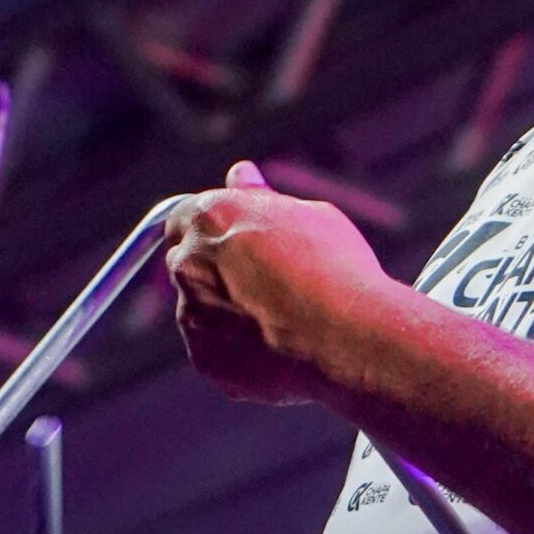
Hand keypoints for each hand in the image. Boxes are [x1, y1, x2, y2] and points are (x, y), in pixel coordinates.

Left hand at [164, 161, 387, 402]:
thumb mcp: (308, 214)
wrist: (349, 335)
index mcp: (209, 217)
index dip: (209, 231)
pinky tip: (276, 348)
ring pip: (199, 311)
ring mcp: (192, 314)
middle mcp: (189, 262)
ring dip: (224, 313)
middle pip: (186, 264)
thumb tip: (240, 175)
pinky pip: (213, 350)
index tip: (233, 243)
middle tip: (261, 284)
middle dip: (212, 271)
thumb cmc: (336, 267)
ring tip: (279, 321)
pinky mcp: (204, 359)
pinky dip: (235, 351)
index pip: (183, 218)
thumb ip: (260, 199)